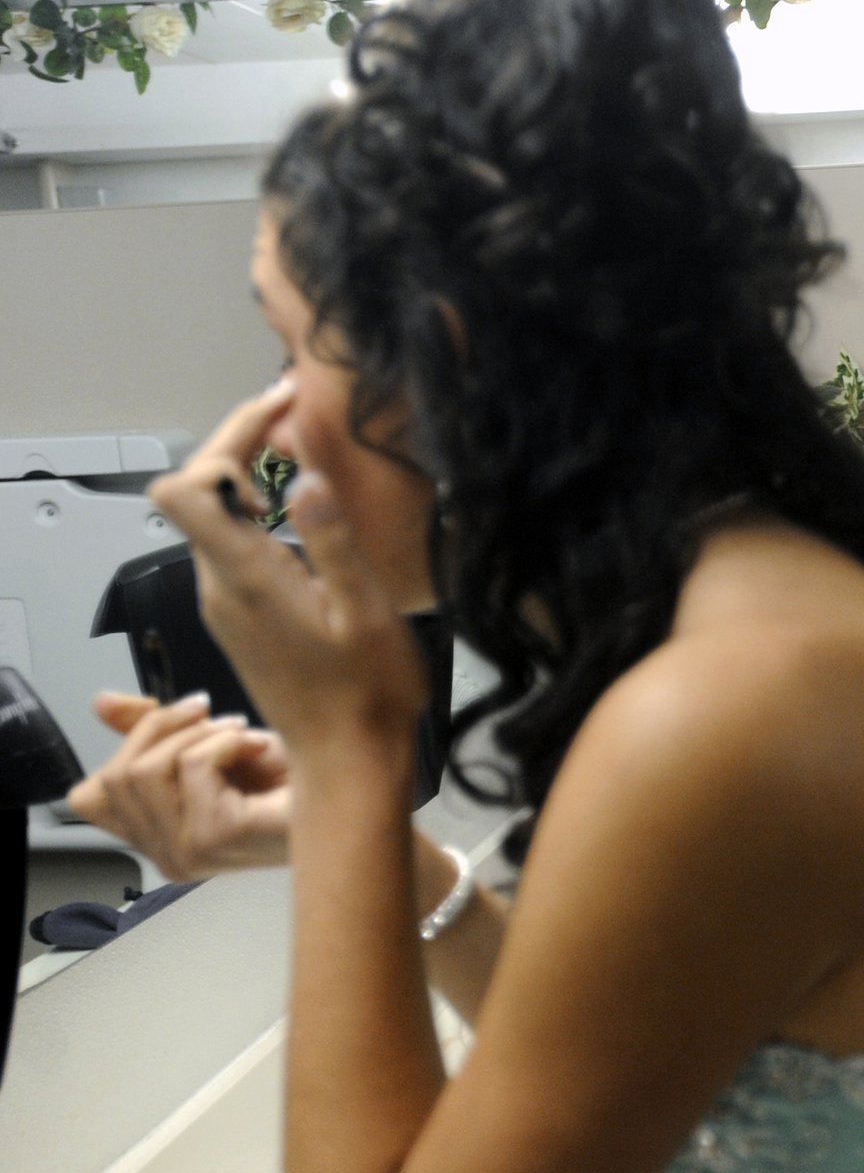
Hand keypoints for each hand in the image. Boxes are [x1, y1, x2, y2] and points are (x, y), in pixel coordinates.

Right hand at [66, 692, 292, 878]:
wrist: (351, 797)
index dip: (127, 744)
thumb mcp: (211, 744)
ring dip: (199, 735)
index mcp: (156, 839)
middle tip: (217, 717)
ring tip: (241, 735)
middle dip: (164, 729)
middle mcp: (165, 855)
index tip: (183, 718)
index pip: (89, 798)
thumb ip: (154, 729)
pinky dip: (226, 744)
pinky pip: (192, 769)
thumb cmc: (292, 780)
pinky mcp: (215, 839)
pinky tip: (257, 751)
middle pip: (115, 776)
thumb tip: (103, 702)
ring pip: (147, 770)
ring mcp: (188, 853)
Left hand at [146, 382, 427, 766]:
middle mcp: (220, 586)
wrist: (348, 761)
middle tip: (293, 415)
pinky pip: (229, 549)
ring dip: (247, 480)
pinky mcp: (239, 619)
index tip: (277, 410)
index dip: (225, 437)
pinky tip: (298, 520)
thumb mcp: (365, 613)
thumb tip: (305, 479)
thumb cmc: (367, 694)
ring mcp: (225, 604)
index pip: (188, 488)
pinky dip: (253, 517)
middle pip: (198, 493)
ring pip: (213, 520)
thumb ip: (332, 542)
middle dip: (240, 445)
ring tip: (300, 457)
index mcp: (246, 577)